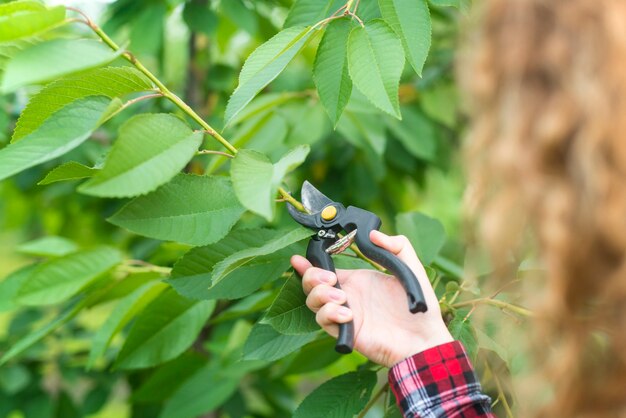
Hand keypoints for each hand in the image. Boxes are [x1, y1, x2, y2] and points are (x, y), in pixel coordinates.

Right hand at [290, 230, 452, 367]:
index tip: (298, 258)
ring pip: (312, 303)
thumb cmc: (419, 306)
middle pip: (311, 285)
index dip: (308, 264)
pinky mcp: (346, 332)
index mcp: (357, 281)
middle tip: (329, 278)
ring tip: (342, 297)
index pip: (324, 270)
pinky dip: (330, 314)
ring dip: (320, 295)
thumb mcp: (410, 267)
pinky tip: (349, 314)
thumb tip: (372, 234)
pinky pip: (323, 321)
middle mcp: (347, 296)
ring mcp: (344, 314)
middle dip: (311, 277)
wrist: (424, 338)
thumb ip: (397, 245)